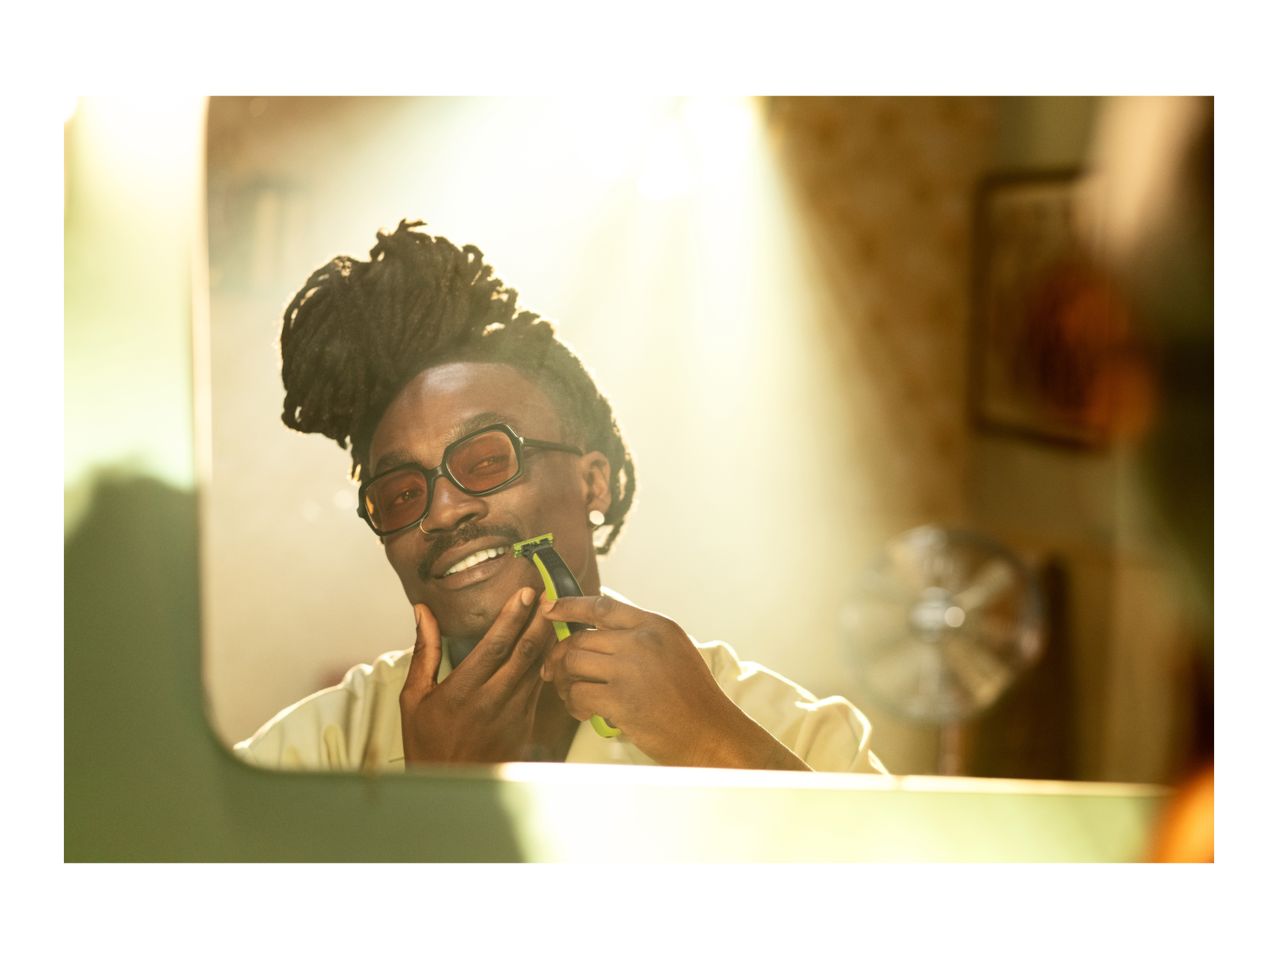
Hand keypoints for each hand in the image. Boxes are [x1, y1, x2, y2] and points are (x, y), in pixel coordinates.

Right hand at [400, 587, 555, 763]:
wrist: (450, 788)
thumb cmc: (427, 741)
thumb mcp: (414, 698)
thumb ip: (424, 652)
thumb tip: (422, 612)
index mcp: (461, 693)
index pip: (495, 646)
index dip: (513, 617)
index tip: (526, 593)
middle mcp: (490, 703)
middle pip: (524, 654)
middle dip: (540, 621)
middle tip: (551, 596)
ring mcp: (512, 716)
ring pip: (537, 670)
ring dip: (548, 640)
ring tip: (555, 614)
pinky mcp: (524, 726)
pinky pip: (539, 689)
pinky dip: (547, 665)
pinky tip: (551, 647)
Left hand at [540, 594, 808, 769]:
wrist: (711, 733)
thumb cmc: (694, 699)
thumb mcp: (675, 651)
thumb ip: (642, 639)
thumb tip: (599, 635)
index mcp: (655, 626)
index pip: (602, 606)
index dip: (570, 605)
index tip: (550, 609)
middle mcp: (641, 641)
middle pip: (581, 638)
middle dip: (559, 656)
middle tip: (553, 671)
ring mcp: (629, 669)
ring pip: (573, 664)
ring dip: (563, 681)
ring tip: (568, 694)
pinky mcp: (620, 699)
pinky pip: (578, 694)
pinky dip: (573, 704)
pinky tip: (582, 713)